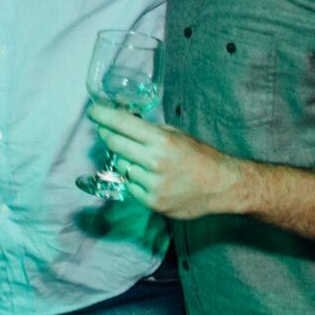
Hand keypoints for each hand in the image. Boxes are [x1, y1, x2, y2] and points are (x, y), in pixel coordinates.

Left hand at [88, 104, 240, 219]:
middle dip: (107, 134)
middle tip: (106, 130)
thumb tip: (124, 123)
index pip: (122, 123)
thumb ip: (150, 130)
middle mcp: (154, 162)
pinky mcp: (153, 203)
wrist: (221, 186)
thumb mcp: (176, 134)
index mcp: (161, 140)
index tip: (93, 112)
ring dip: (126, 159)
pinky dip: (135, 179)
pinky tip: (148, 176)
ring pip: (122, 166)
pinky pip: (131, 186)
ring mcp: (152, 185)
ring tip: (141, 158)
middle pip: (114, 144)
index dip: (103, 115)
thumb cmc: (200, 156)